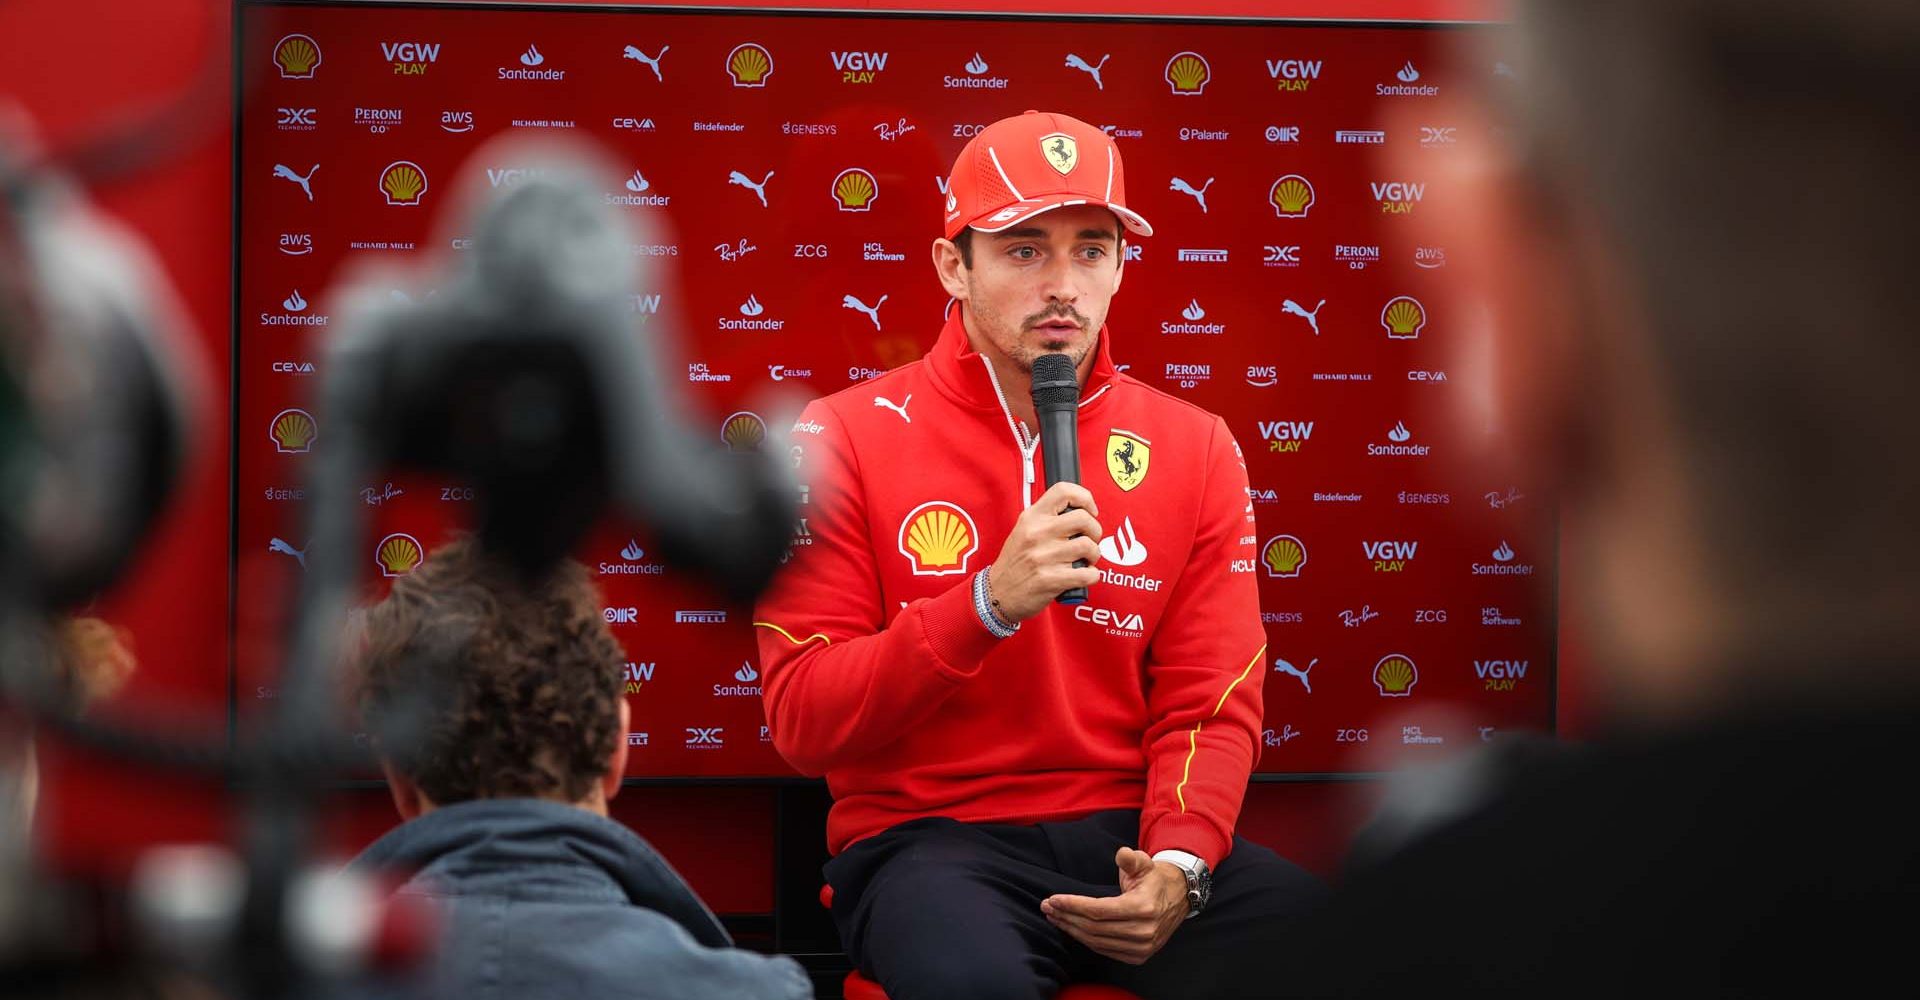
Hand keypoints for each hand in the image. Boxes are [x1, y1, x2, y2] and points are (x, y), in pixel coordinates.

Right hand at [986, 481, 1102, 621]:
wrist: (997, 594)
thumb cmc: (1015, 563)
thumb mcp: (1023, 530)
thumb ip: (1047, 519)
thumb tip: (1080, 512)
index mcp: (1031, 518)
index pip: (1063, 491)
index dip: (1085, 498)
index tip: (1089, 511)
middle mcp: (1037, 534)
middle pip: (1084, 519)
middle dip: (1095, 531)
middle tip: (1090, 540)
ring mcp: (1044, 557)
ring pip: (1089, 547)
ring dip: (1093, 555)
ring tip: (1085, 560)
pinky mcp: (1051, 580)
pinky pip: (1088, 574)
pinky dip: (1092, 576)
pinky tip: (1083, 575)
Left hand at [1040, 847, 1186, 965]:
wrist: (1178, 898)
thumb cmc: (1154, 878)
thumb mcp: (1144, 862)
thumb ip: (1130, 858)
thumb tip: (1121, 854)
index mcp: (1143, 908)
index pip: (1098, 910)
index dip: (1073, 905)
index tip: (1054, 899)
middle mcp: (1143, 931)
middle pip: (1094, 928)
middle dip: (1067, 917)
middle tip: (1047, 907)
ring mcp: (1142, 947)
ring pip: (1097, 942)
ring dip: (1072, 930)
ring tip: (1055, 917)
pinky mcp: (1139, 956)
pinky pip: (1105, 950)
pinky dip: (1086, 940)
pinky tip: (1073, 928)